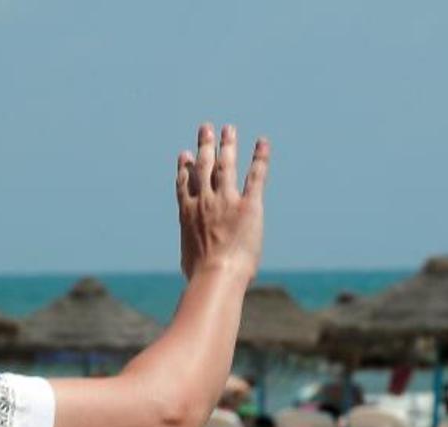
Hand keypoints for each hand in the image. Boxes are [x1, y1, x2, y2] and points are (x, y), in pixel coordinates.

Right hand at [176, 124, 268, 279]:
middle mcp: (204, 201)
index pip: (185, 184)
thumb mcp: (189, 262)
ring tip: (228, 129)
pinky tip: (262, 143)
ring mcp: (226, 201)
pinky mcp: (248, 205)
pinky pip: (255, 176)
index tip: (184, 154)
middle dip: (204, 146)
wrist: (216, 274)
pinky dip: (260, 158)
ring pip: (225, 166)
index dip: (184, 168)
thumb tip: (193, 266)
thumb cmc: (201, 275)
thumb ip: (193, 253)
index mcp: (187, 214)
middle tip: (205, 129)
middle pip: (203, 167)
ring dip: (227, 145)